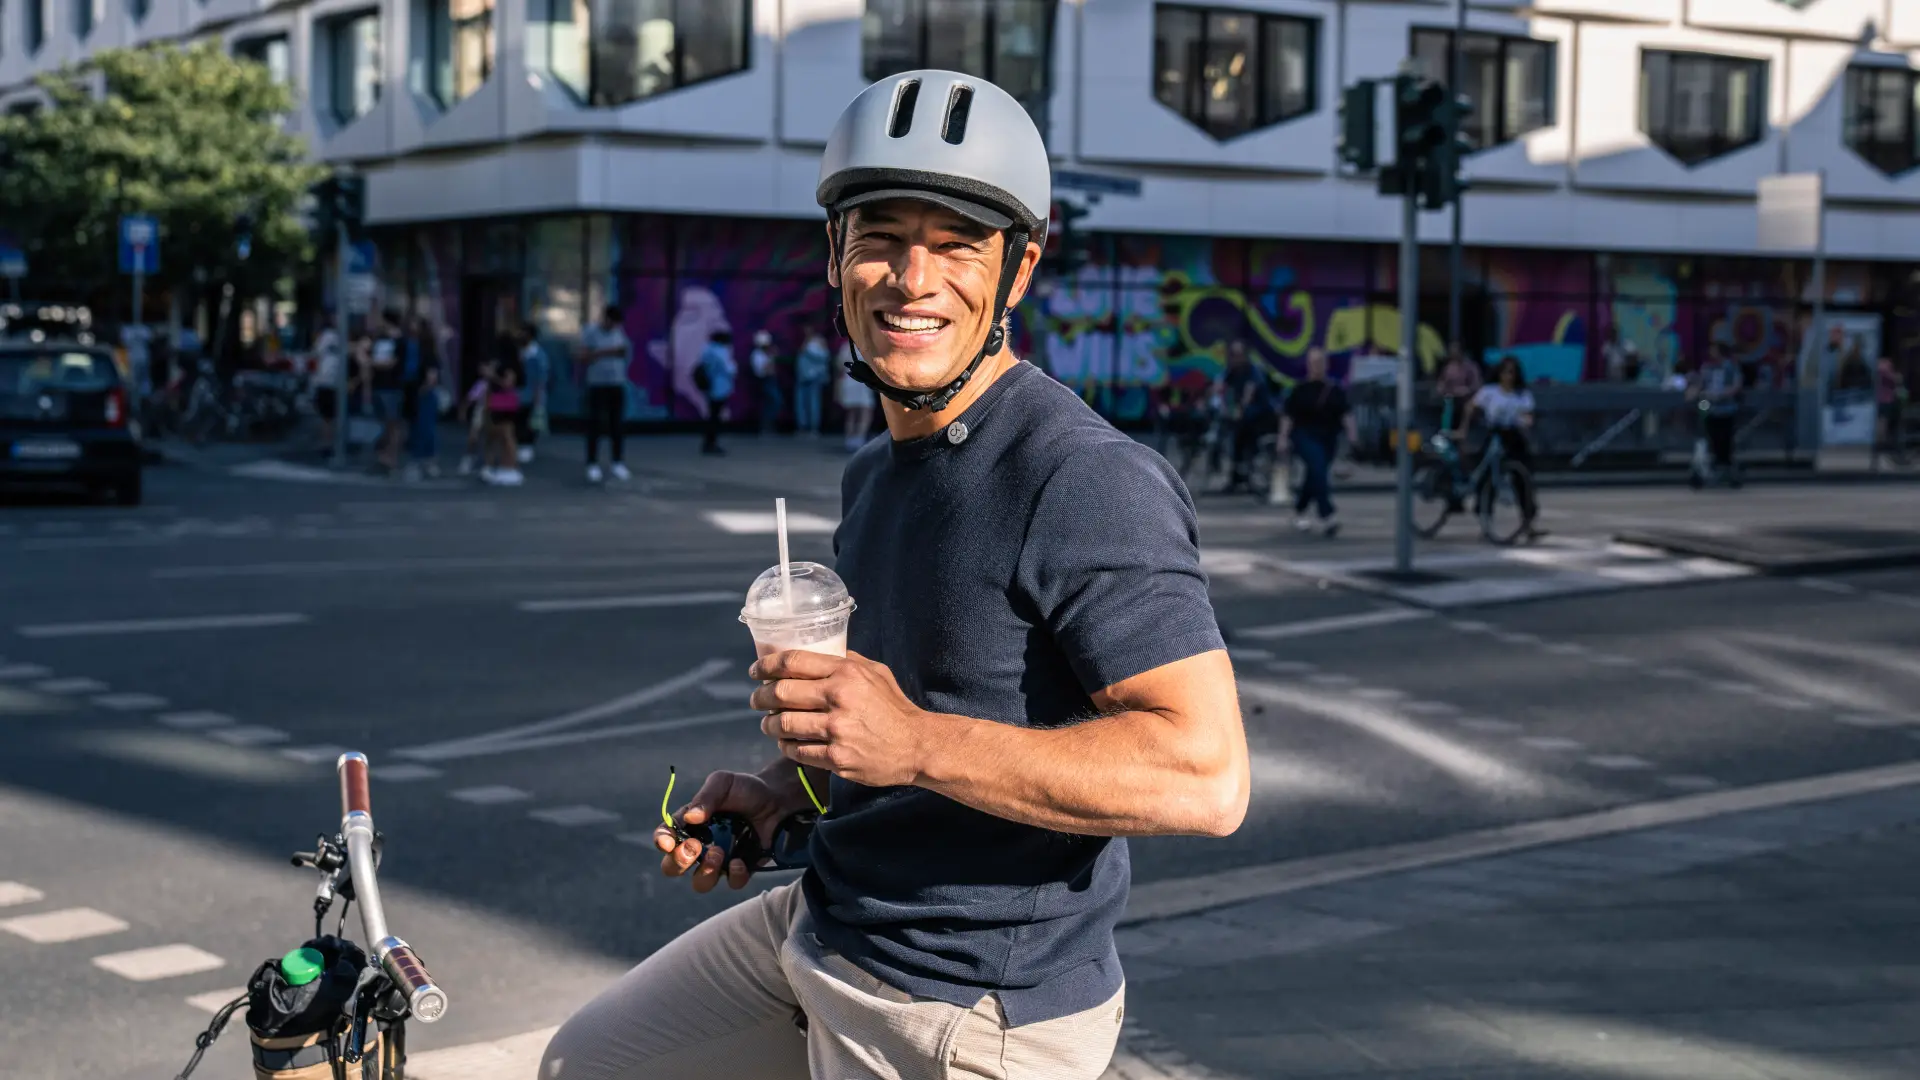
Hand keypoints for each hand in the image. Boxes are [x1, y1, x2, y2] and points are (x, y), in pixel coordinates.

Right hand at [653, 770, 794, 892]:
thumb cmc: (746, 789)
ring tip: (718, 853)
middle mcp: (700, 846)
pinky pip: (731, 883)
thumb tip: (690, 818)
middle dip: (677, 863)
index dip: (662, 842)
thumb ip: (706, 797)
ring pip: (700, 883)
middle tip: (693, 849)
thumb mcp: (724, 783)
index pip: (665, 838)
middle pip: (673, 867)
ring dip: (705, 872)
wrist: (779, 798)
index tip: (669, 842)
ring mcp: (720, 861)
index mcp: (689, 824)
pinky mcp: (742, 869)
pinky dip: (734, 875)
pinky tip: (740, 860)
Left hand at [749, 649, 929, 789]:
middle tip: (756, 700)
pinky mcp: (837, 758)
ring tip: (767, 724)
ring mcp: (837, 730)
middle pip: (781, 693)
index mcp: (846, 673)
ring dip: (768, 725)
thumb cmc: (894, 707)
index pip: (793, 662)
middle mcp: (839, 698)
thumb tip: (813, 653)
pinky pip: (797, 751)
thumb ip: (844, 661)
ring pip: (783, 725)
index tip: (755, 671)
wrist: (917, 745)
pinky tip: (786, 743)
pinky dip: (786, 747)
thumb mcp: (875, 672)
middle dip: (761, 697)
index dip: (766, 665)